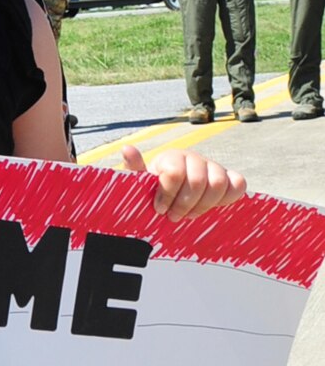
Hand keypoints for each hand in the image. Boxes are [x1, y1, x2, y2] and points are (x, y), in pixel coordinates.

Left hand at [122, 145, 247, 220]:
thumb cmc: (156, 189)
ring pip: (218, 183)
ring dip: (203, 205)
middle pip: (197, 181)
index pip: (174, 173)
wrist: (174, 195)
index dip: (167, 194)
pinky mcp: (230, 178)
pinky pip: (238, 184)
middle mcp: (195, 158)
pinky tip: (212, 207)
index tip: (159, 208)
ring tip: (190, 214)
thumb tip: (127, 148)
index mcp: (172, 157)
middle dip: (184, 204)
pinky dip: (228, 197)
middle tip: (174, 216)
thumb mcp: (142, 181)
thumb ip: (135, 167)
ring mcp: (214, 167)